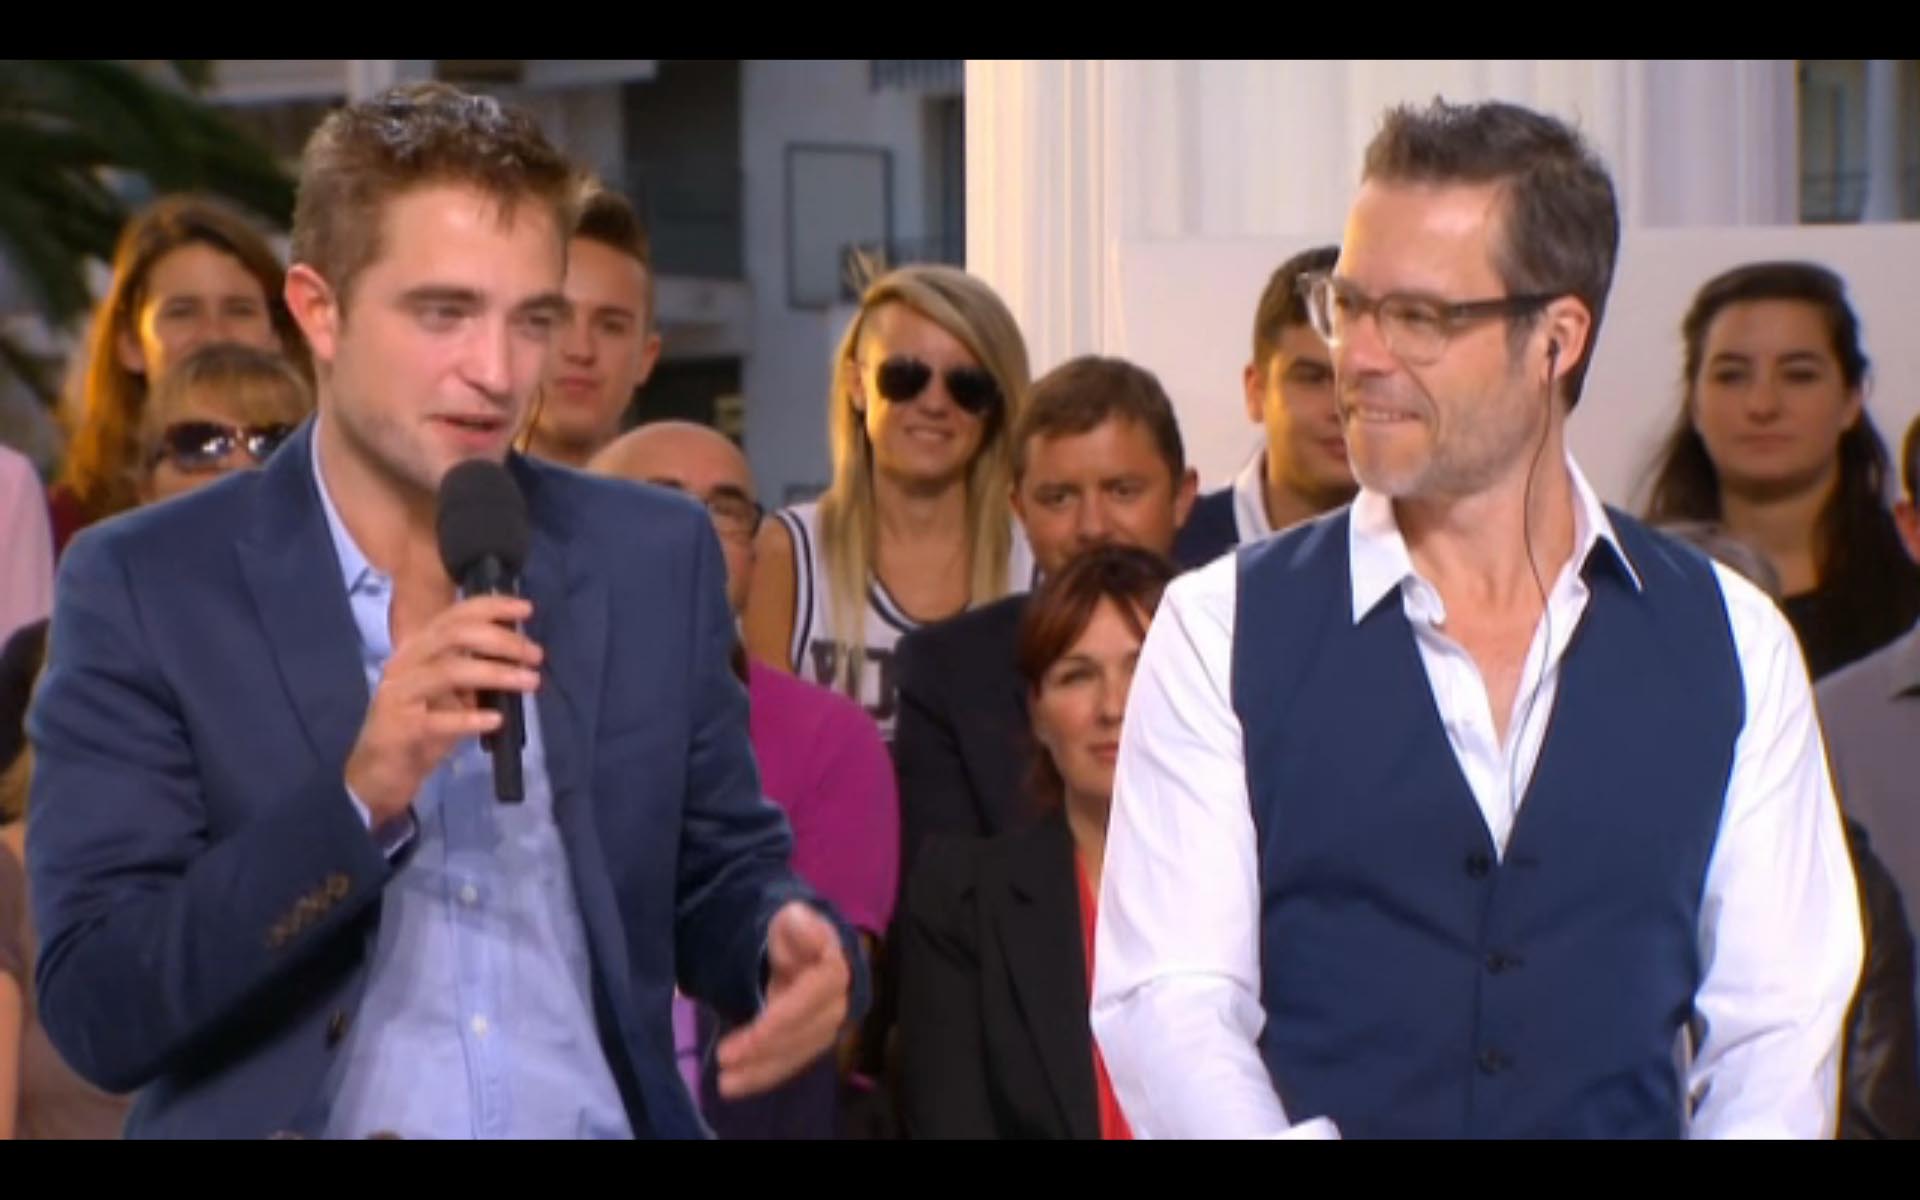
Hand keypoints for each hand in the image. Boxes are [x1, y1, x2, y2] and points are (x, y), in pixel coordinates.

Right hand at [343, 595, 540, 827]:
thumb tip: (519, 653)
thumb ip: (475, 670)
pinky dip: (470, 718)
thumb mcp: (451, 694)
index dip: (492, 607)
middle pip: (454, 635)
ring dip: (496, 673)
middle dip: (501, 640)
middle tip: (536, 655)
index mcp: (418, 649)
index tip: (527, 609)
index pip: (455, 615)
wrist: (380, 772)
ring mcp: (399, 694)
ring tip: (531, 682)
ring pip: (450, 671)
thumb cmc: (421, 728)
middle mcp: (406, 663)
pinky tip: (496, 720)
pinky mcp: (399, 728)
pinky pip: (437, 720)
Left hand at [714, 902, 852, 1098]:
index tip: (755, 1032)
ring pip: (799, 1053)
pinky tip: (735, 1084)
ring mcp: (826, 1026)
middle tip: (724, 1057)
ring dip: (763, 1071)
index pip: (815, 996)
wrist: (800, 951)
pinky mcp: (810, 1043)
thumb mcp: (791, 918)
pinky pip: (790, 1062)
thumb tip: (802, 920)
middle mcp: (838, 1003)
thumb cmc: (794, 933)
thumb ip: (797, 921)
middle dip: (767, 1048)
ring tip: (725, 1083)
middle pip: (808, 1032)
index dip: (786, 1018)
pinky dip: (763, 1075)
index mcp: (835, 969)